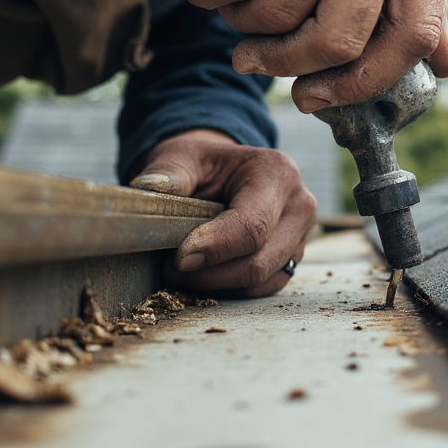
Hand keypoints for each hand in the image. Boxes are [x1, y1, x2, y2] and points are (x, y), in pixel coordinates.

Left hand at [129, 129, 316, 296]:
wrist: (220, 172)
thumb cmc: (201, 165)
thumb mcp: (180, 159)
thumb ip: (167, 175)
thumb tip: (146, 188)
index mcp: (277, 173)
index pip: (252, 226)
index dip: (215, 249)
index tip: (179, 259)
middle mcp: (298, 205)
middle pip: (259, 261)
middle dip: (210, 274)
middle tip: (171, 267)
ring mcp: (300, 235)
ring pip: (262, 280)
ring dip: (218, 284)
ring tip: (184, 268)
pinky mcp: (292, 257)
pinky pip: (264, 287)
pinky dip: (231, 288)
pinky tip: (206, 273)